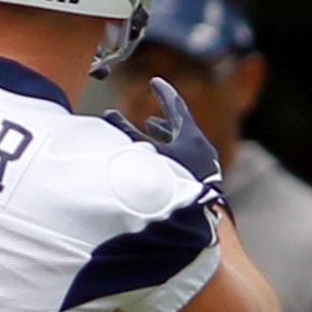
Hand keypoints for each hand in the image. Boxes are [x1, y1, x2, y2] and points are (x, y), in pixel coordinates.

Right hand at [103, 79, 223, 202]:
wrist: (187, 229)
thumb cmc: (164, 190)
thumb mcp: (143, 159)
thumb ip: (126, 137)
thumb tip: (107, 117)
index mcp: (192, 140)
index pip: (177, 108)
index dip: (164, 94)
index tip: (155, 82)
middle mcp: (203, 153)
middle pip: (181, 129)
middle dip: (161, 123)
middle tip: (149, 118)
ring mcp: (204, 171)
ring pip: (182, 148)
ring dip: (165, 142)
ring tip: (150, 136)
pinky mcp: (201, 188)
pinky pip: (185, 165)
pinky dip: (169, 160)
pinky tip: (157, 167)